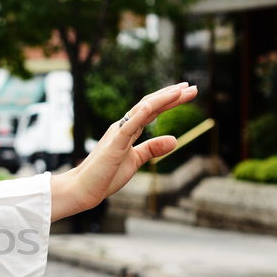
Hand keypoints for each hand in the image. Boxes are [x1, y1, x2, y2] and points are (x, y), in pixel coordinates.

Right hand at [50, 83, 197, 220]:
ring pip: (142, 110)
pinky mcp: (114, 145)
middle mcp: (122, 127)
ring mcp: (117, 134)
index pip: (152, 110)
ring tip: (180, 91)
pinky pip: (128, 128)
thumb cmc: (106, 175)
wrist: (84, 188)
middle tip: (192, 87)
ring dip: (162, 100)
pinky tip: (151, 106)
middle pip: (150, 105)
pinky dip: (139, 115)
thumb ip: (152, 148)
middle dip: (171, 95)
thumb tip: (175, 139)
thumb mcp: (136, 160)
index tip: (187, 92)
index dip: (169, 100)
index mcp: (127, 130)